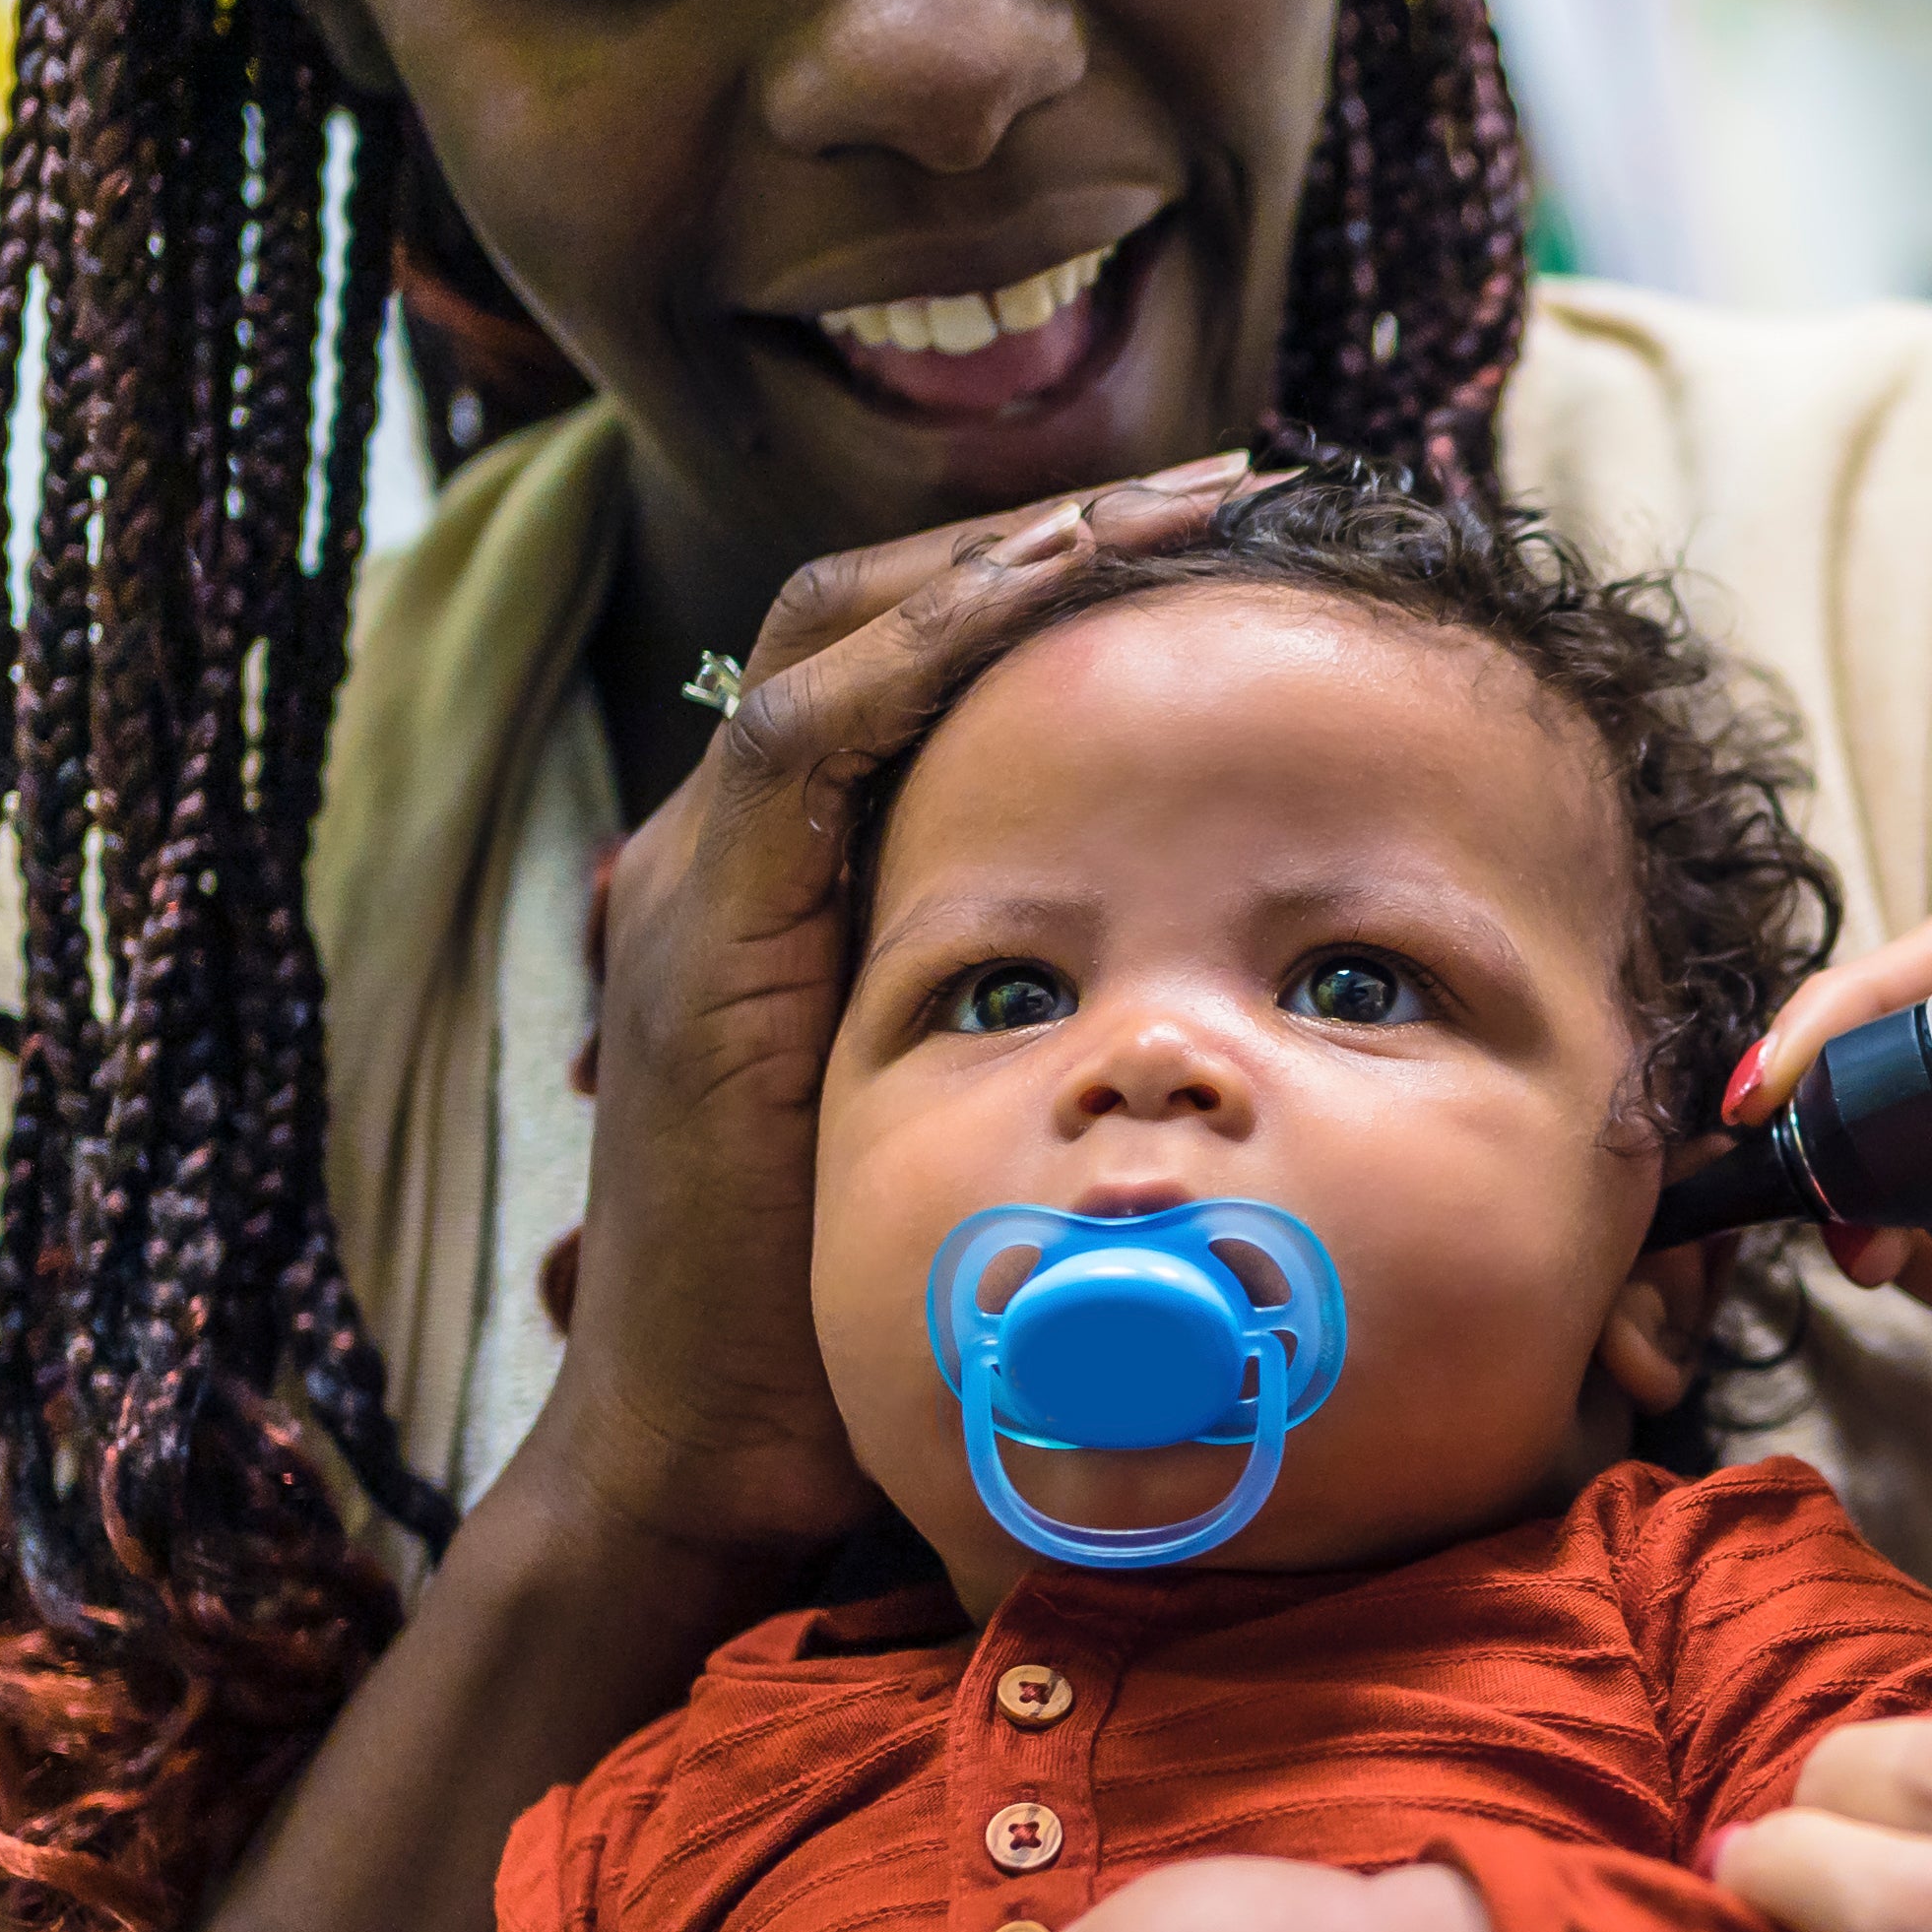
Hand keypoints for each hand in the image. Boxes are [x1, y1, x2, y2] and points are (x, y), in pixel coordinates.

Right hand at [518, 460, 1253, 1572]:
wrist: (706, 1447)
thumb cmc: (863, 1314)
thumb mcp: (981, 1122)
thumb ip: (1056, 1029)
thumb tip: (1234, 1001)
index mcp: (787, 881)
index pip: (912, 663)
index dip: (1053, 586)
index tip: (1221, 545)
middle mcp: (726, 852)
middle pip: (874, 608)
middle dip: (1051, 531)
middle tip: (1231, 484)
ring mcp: (697, 879)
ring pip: (839, 632)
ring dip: (1013, 556)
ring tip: (1174, 508)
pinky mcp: (700, 928)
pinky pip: (810, 732)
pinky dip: (932, 645)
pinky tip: (1056, 595)